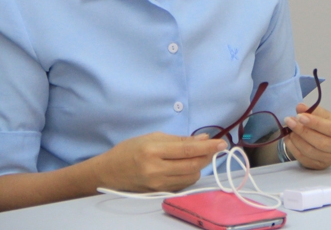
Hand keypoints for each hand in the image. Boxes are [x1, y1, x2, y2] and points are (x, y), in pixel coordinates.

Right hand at [93, 132, 226, 191]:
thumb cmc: (130, 149)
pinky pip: (182, 184)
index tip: (222, 143)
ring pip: (190, 177)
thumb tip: (204, 138)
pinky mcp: (158, 192)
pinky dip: (190, 175)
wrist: (108, 172)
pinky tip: (188, 166)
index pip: (188, 150)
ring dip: (200, 166)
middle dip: (208, 156)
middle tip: (215, 148)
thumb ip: (180, 139)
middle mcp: (156, 170)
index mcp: (153, 151)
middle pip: (192, 165)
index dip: (208, 147)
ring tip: (199, 155)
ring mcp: (157, 184)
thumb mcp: (153, 137)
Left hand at [282, 104, 330, 169]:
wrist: (327, 139)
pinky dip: (293, 148)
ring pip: (311, 151)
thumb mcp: (325, 115)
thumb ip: (314, 110)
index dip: (316, 123)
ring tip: (289, 129)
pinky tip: (288, 138)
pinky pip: (304, 158)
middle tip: (290, 121)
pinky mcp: (320, 166)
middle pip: (321, 142)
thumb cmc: (328, 125)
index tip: (300, 116)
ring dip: (297, 139)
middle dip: (303, 131)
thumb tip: (300, 107)